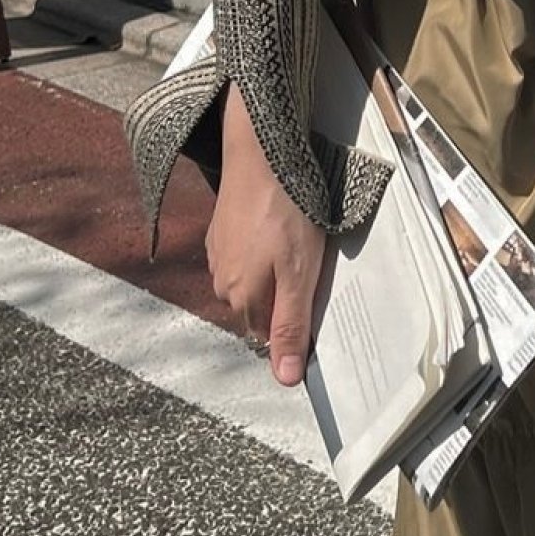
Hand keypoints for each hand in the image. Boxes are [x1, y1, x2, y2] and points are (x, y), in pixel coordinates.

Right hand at [206, 83, 325, 385]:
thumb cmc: (286, 214)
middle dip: (285, 298)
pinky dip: (264, 250)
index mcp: (241, 299)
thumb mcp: (299, 276)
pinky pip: (246, 256)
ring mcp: (218, 255)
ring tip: (298, 246)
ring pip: (253, 282)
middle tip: (311, 269)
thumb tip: (285, 380)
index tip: (316, 301)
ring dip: (275, 273)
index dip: (296, 325)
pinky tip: (280, 230)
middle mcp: (222, 282)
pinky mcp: (221, 231)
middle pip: (261, 309)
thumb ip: (291, 328)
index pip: (270, 335)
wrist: (260, 155)